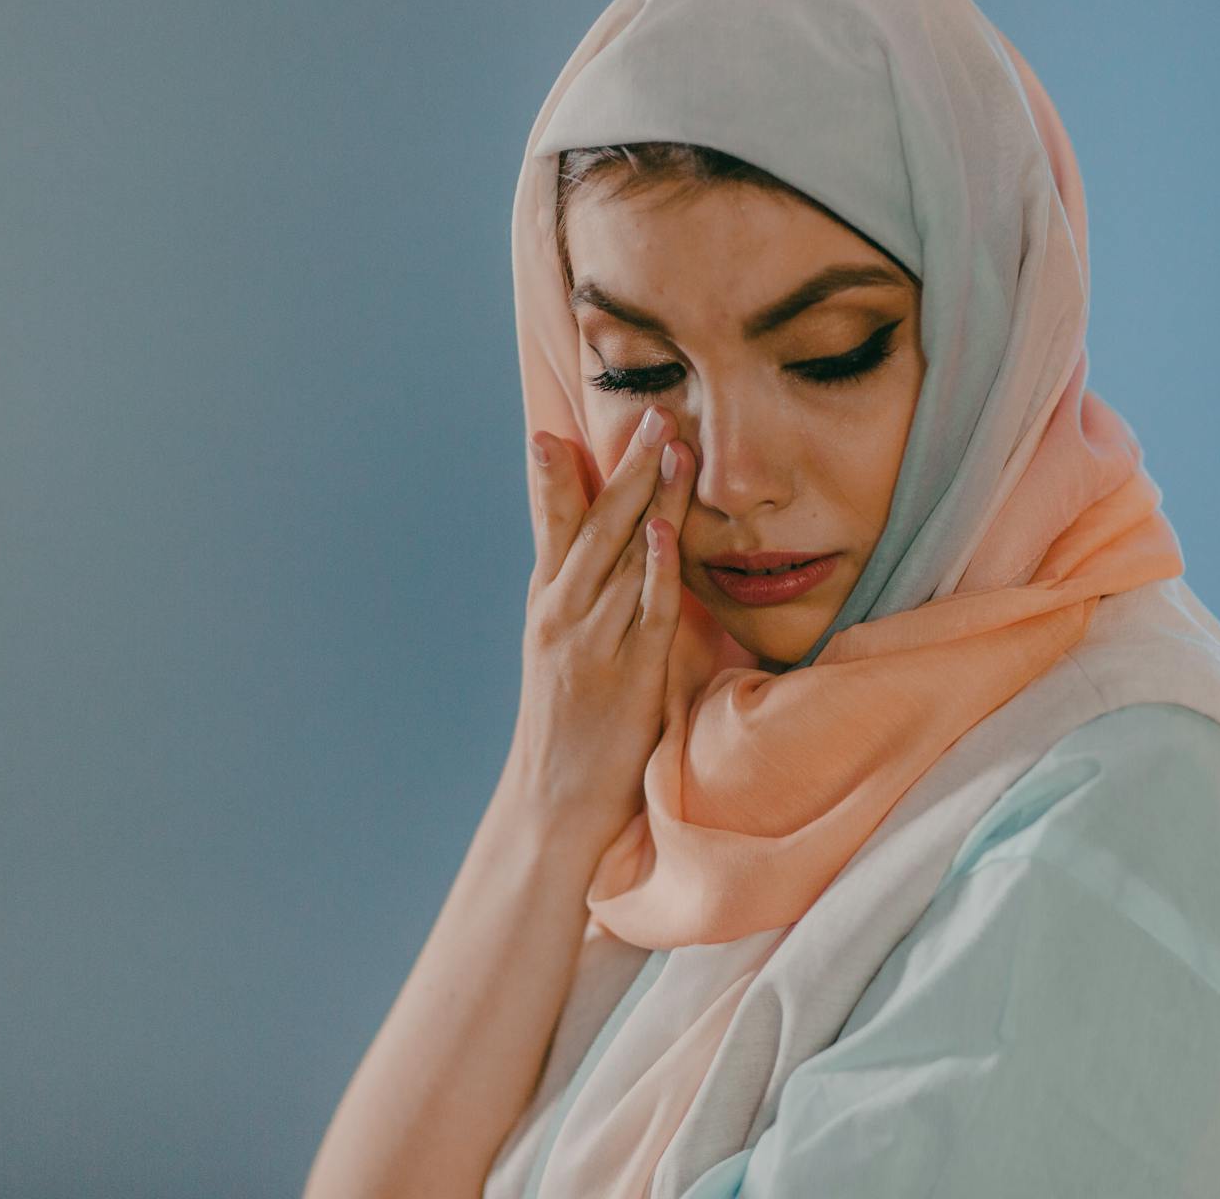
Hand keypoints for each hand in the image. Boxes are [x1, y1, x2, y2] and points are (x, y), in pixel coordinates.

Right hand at [504, 405, 693, 845]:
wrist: (553, 804)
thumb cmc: (567, 725)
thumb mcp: (559, 646)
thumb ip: (579, 591)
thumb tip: (615, 543)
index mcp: (546, 603)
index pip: (551, 523)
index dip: (561, 472)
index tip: (568, 422)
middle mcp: (563, 615)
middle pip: (596, 527)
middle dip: (626, 468)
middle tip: (654, 415)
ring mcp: (594, 645)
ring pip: (626, 559)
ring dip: (650, 501)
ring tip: (673, 447)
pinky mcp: (630, 677)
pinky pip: (647, 615)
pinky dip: (657, 572)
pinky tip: (667, 533)